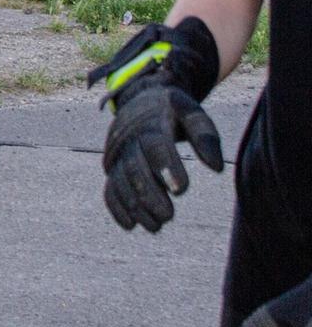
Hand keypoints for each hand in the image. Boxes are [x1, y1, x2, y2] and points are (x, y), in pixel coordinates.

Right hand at [99, 83, 222, 231]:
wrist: (139, 100)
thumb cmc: (173, 111)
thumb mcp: (192, 113)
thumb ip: (206, 136)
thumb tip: (217, 168)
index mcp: (151, 124)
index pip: (155, 146)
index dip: (166, 167)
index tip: (181, 190)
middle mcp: (129, 140)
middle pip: (135, 169)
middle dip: (149, 195)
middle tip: (168, 216)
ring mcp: (117, 155)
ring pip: (121, 183)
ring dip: (135, 207)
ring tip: (156, 226)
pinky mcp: (112, 168)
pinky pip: (109, 189)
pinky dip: (116, 207)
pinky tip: (130, 225)